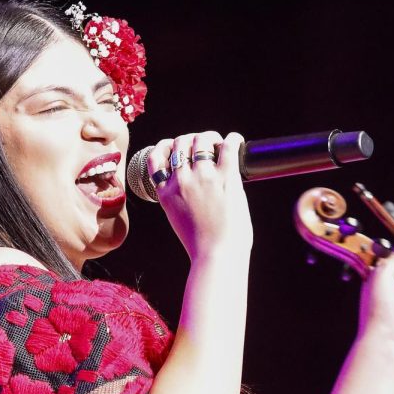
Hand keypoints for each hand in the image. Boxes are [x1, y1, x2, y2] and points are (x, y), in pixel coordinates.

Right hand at [146, 130, 252, 259]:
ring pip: (201, 140)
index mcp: (167, 193)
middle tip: (205, 146)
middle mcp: (182, 181)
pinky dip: (233, 139)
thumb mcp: (177, 221)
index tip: (176, 150)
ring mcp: (203, 177)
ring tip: (219, 143)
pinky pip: (228, 146)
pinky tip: (236, 141)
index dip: (166, 148)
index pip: (156, 158)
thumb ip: (179, 203)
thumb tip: (194, 195)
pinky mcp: (226, 177)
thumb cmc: (202, 246)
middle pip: (180, 143)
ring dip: (210, 138)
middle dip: (191, 140)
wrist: (216, 256)